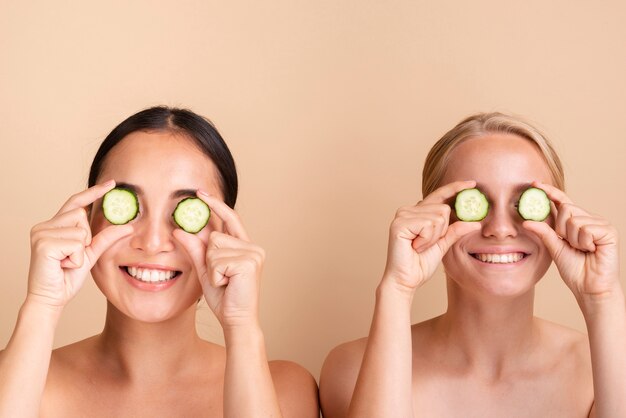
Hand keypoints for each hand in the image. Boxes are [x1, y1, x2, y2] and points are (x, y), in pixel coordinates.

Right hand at [27, 180, 133, 308]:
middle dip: (85, 238)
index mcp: (54, 225)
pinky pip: (76, 244)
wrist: (51, 298)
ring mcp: (41, 233)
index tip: (111, 183)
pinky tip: (63, 265)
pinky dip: (76, 258)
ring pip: (81, 230)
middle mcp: (44, 225)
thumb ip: (106, 238)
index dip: (93, 192)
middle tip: (72, 257)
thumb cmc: (67, 277)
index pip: (76, 203)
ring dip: (81, 251)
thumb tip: (128, 226)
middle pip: (81, 214)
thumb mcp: (91, 254)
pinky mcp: (43, 243)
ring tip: (66, 262)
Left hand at [174, 192, 264, 329]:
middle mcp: (252, 247)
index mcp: (244, 247)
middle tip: (220, 278)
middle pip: (215, 236)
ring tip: (224, 282)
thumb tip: (179, 230)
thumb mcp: (205, 270)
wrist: (236, 319)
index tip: (199, 192)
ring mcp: (252, 254)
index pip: (229, 219)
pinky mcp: (248, 262)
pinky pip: (217, 261)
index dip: (215, 204)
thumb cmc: (224, 297)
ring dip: (211, 268)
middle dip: (209, 257)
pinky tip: (227, 285)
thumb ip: (195, 249)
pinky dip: (215, 275)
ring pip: (214, 249)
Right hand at [382, 180, 480, 293]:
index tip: (472, 183)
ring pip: (438, 217)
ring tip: (419, 246)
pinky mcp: (400, 223)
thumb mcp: (443, 244)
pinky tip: (415, 246)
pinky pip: (428, 225)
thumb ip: (456, 231)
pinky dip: (427, 239)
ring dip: (434, 237)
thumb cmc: (420, 263)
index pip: (439, 196)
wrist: (405, 280)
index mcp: (417, 212)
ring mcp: (402, 215)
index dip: (455, 188)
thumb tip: (476, 222)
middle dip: (441, 231)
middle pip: (443, 208)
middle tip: (425, 245)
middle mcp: (408, 210)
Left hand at [523, 181, 620, 303]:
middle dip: (561, 229)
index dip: (549, 192)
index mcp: (575, 222)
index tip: (534, 184)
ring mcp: (600, 224)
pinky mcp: (609, 231)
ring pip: (574, 220)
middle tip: (570, 245)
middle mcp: (588, 219)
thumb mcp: (554, 248)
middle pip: (565, 209)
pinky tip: (592, 250)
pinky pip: (586, 228)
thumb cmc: (575, 270)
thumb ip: (544, 232)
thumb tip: (526, 221)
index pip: (562, 202)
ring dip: (573, 239)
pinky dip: (584, 242)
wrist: (589, 287)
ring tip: (583, 250)